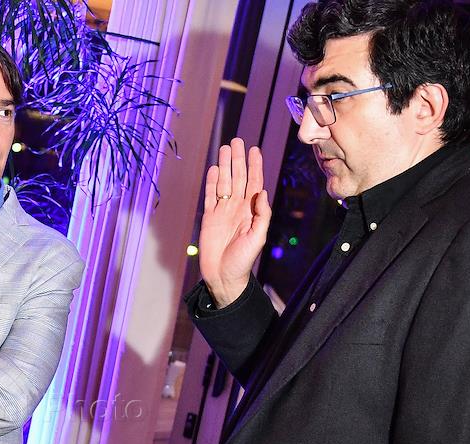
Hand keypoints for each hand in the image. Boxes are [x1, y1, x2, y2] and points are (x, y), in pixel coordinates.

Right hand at [199, 138, 271, 306]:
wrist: (223, 276)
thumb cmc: (243, 261)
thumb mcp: (258, 238)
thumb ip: (261, 216)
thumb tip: (261, 193)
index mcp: (251, 211)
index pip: (254, 182)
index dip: (255, 165)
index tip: (254, 149)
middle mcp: (237, 207)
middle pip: (239, 177)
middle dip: (238, 159)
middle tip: (237, 141)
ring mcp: (222, 212)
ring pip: (224, 183)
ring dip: (225, 166)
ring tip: (225, 148)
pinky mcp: (209, 218)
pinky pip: (210, 196)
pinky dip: (212, 183)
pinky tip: (214, 170)